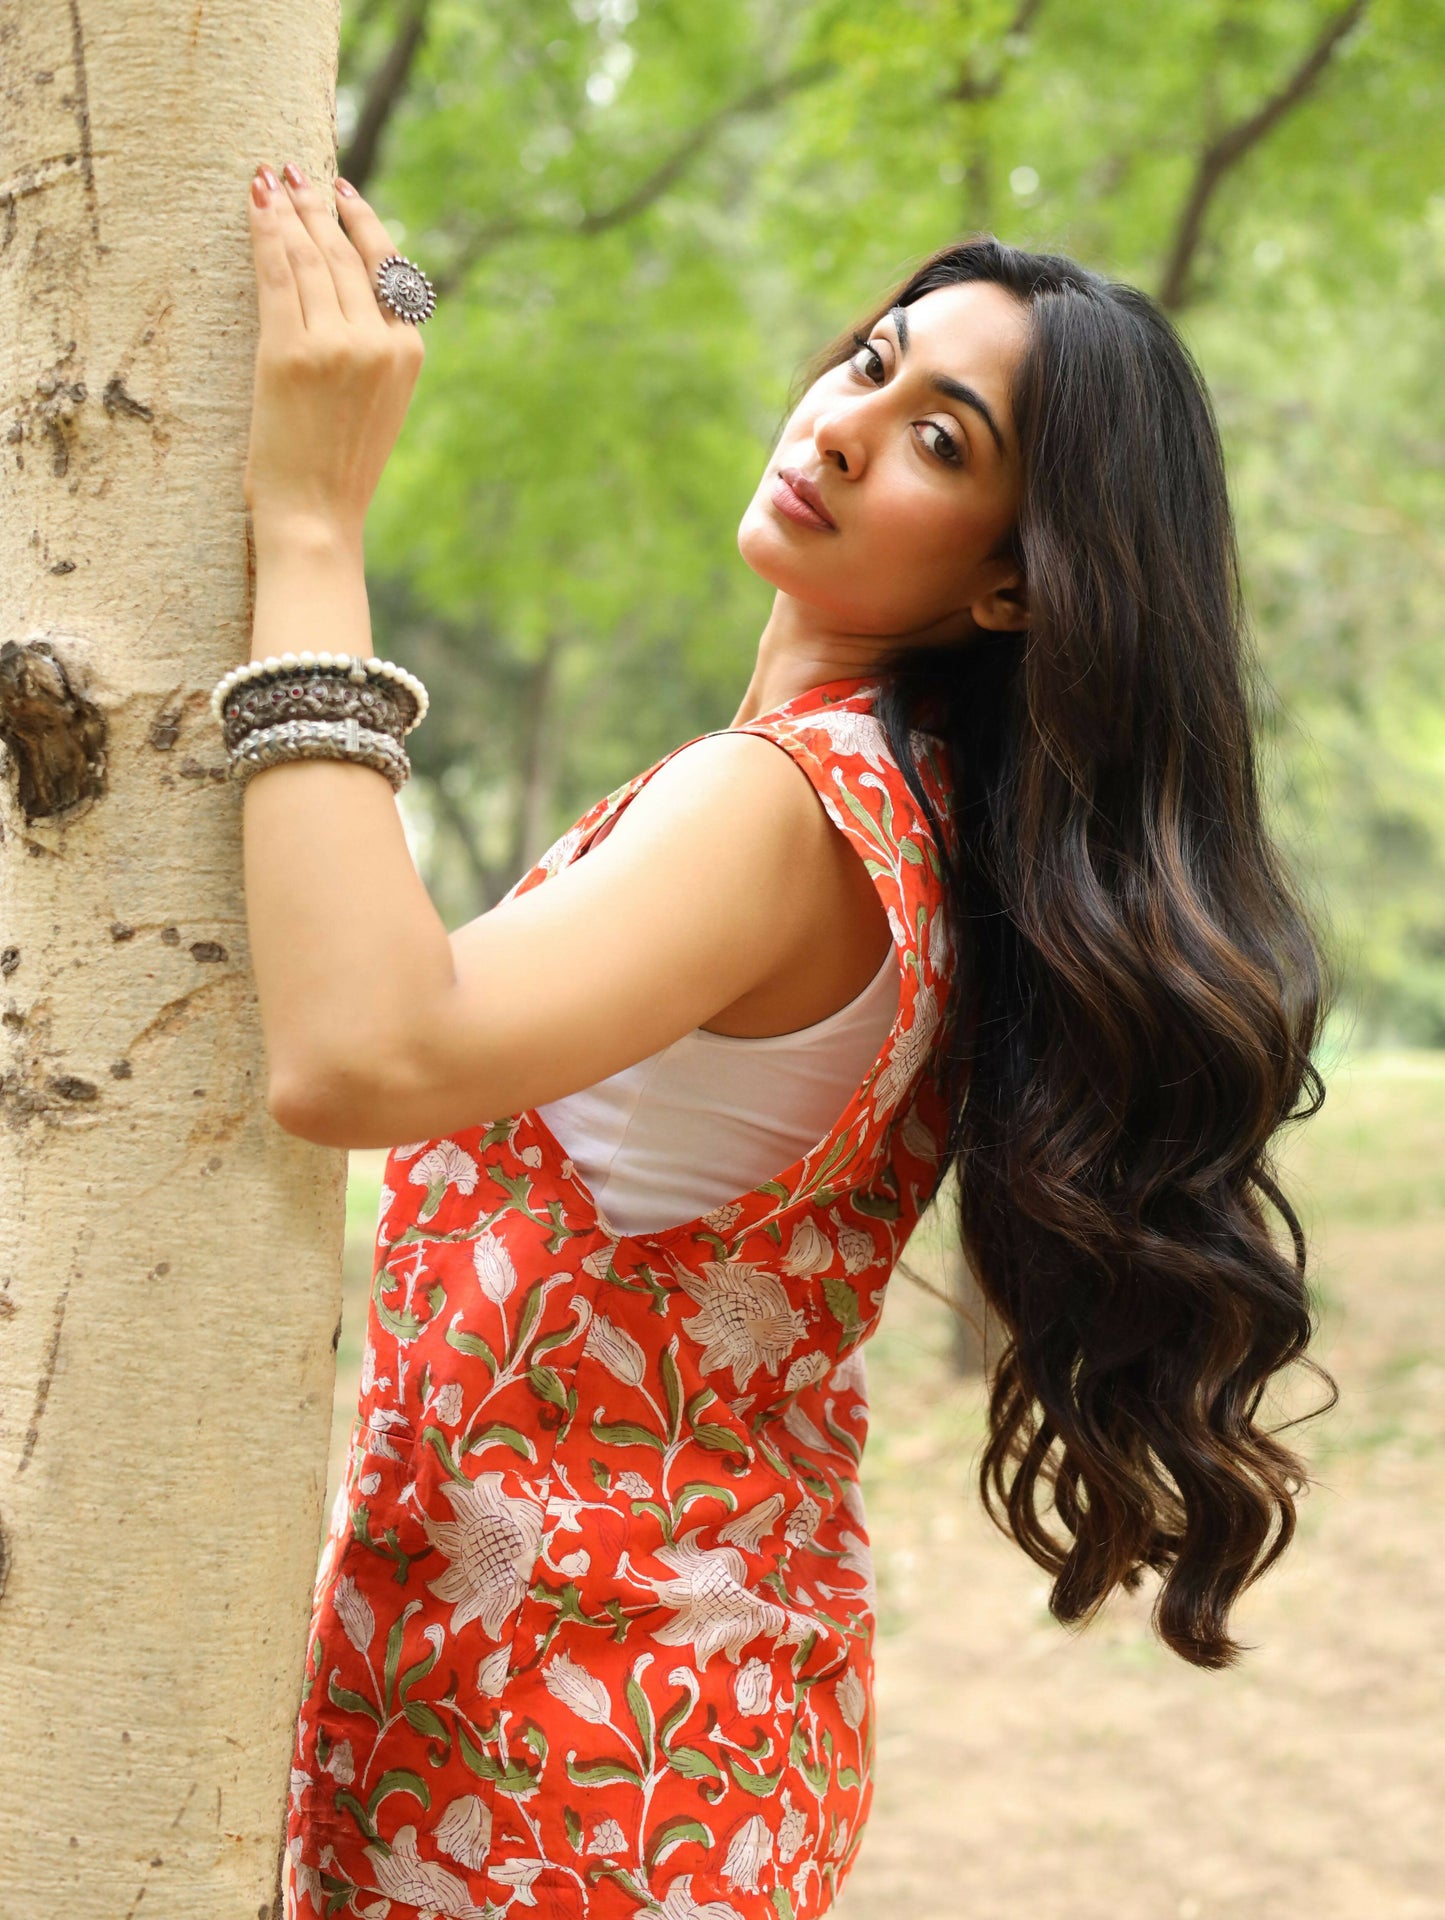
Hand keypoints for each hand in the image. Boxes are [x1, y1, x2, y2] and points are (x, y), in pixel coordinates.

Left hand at [242, 162, 424, 543]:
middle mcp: (378, 341)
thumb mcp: (377, 405)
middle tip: (297, 173)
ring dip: (288, 211)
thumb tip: (342, 300)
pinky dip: (265, 233)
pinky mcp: (289, 350)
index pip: (387, 269)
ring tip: (271, 181)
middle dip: (318, 207)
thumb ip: (373, 351)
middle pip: (346, 255)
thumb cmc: (338, 470)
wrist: (316, 516)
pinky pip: (277, 275)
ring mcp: (335, 343)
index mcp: (408, 353)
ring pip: (310, 257)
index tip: (343, 192)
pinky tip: (257, 205)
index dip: (363, 222)